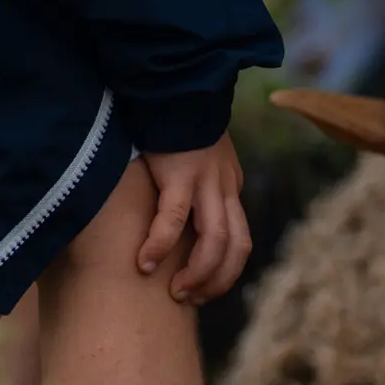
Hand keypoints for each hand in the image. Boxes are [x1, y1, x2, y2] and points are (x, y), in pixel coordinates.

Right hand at [137, 133, 251, 305]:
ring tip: (176, 290)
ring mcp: (206, 181)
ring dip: (198, 272)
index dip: (225, 267)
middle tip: (193, 298)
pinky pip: (174, 219)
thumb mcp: (195, 158)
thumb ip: (191, 184)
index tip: (205, 287)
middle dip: (218, 279)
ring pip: (215, 240)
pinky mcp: (181, 173)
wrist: (174, 85)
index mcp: (229, 185)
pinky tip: (145, 262)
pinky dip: (161, 244)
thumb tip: (173, 213)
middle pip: (237, 246)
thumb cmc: (174, 123)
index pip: (239, 237)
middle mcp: (225, 187)